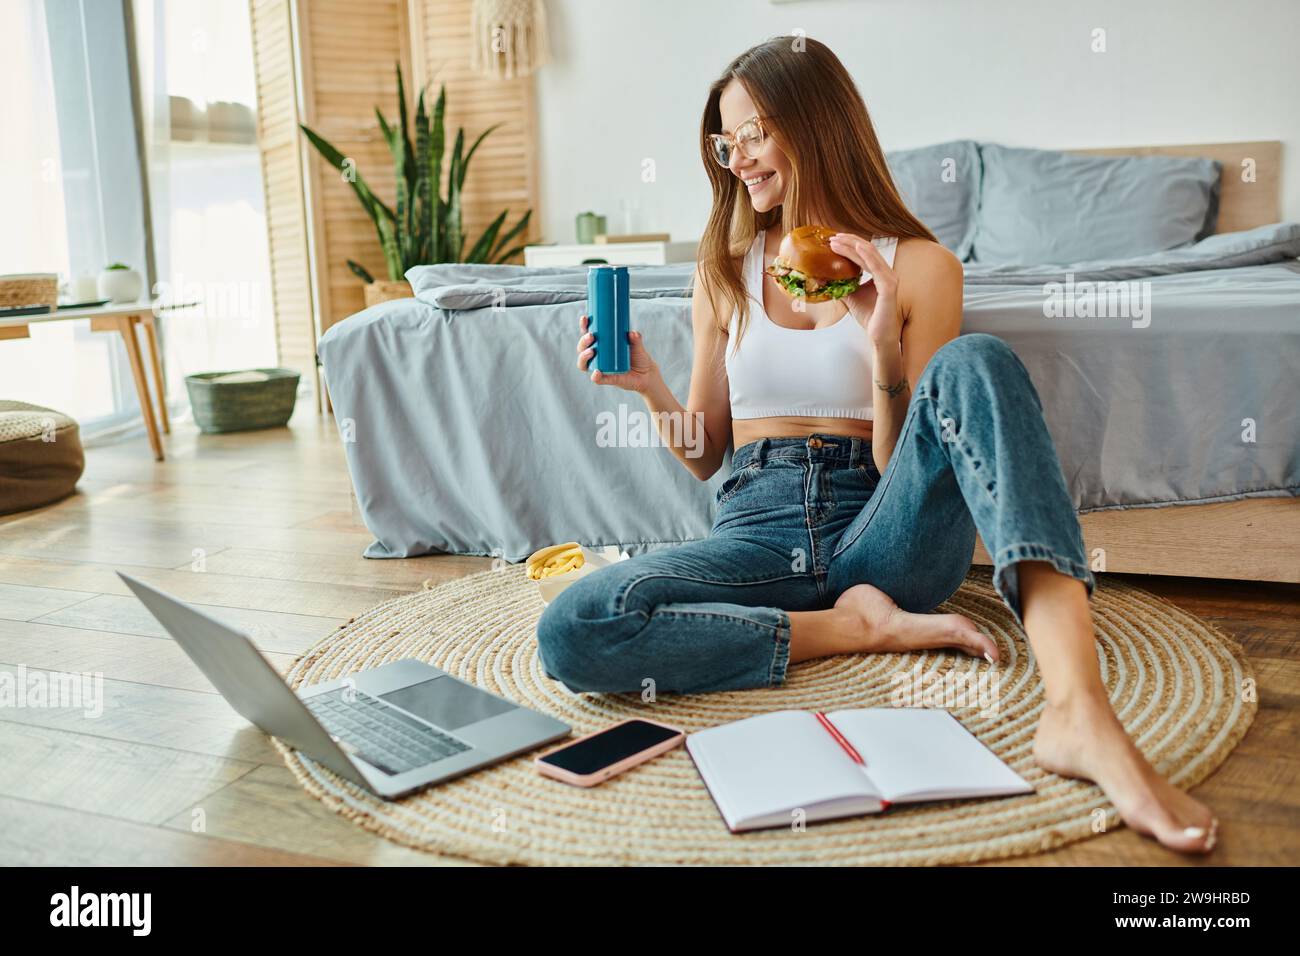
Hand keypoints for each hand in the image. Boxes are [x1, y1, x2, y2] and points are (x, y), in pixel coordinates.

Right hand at [576, 314, 658, 392]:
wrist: (646, 374)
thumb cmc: (638, 357)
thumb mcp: (637, 346)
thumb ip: (636, 339)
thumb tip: (632, 333)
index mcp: (601, 344)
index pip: (587, 334)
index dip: (583, 326)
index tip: (585, 318)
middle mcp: (596, 356)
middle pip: (582, 348)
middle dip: (583, 341)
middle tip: (591, 336)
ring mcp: (599, 367)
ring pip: (583, 363)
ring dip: (583, 357)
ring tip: (591, 351)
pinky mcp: (606, 379)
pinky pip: (596, 379)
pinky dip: (595, 376)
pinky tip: (597, 372)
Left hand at [829, 232, 902, 346]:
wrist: (878, 336)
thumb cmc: (869, 316)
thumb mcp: (850, 296)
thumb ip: (840, 284)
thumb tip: (822, 276)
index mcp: (880, 272)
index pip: (865, 252)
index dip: (850, 243)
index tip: (833, 239)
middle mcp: (887, 273)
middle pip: (867, 249)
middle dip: (849, 241)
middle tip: (831, 237)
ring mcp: (889, 279)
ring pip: (870, 255)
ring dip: (852, 246)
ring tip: (836, 241)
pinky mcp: (889, 288)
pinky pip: (877, 268)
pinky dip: (867, 256)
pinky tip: (856, 248)